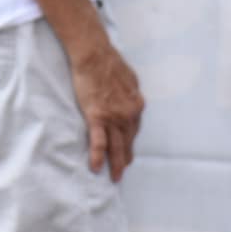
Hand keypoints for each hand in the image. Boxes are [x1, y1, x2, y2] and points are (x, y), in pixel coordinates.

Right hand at [70, 42, 144, 181]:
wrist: (94, 55)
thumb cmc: (109, 61)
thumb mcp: (129, 78)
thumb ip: (131, 92)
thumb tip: (131, 97)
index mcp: (137, 104)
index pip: (134, 128)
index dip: (130, 139)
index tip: (128, 148)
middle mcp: (128, 114)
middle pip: (128, 140)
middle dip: (126, 156)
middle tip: (123, 169)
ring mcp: (113, 117)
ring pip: (117, 146)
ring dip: (116, 163)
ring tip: (115, 176)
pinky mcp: (97, 117)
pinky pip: (99, 142)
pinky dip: (98, 156)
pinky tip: (96, 168)